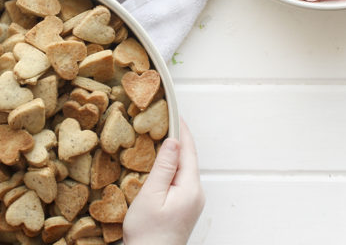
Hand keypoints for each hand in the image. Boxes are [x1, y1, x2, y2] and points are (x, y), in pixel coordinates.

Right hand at [123, 118, 204, 244]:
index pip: (188, 150)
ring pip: (184, 169)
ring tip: (160, 137)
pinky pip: (181, 180)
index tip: (174, 112)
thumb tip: (174, 142)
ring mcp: (192, 201)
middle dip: (178, 139)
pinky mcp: (185, 207)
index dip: (182, 130)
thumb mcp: (152, 195)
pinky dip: (172, 167)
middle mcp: (196, 193)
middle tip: (163, 120)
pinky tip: (160, 164)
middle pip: (188, 158)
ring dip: (174, 154)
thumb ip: (164, 167)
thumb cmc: (148, 234)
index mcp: (190, 188)